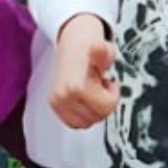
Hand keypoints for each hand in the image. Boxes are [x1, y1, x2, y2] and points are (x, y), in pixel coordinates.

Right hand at [49, 14, 117, 128]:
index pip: (105, 108)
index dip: (112, 95)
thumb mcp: (104, 50)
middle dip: (103, 103)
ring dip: (94, 109)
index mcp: (76, 86)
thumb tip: (98, 47)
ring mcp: (57, 102)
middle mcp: (64, 97)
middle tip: (101, 86)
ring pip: (85, 123)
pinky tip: (87, 98)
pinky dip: (84, 114)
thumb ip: (104, 52)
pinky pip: (74, 122)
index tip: (109, 83)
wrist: (72, 44)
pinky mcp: (55, 105)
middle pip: (96, 117)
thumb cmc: (89, 47)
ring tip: (93, 91)